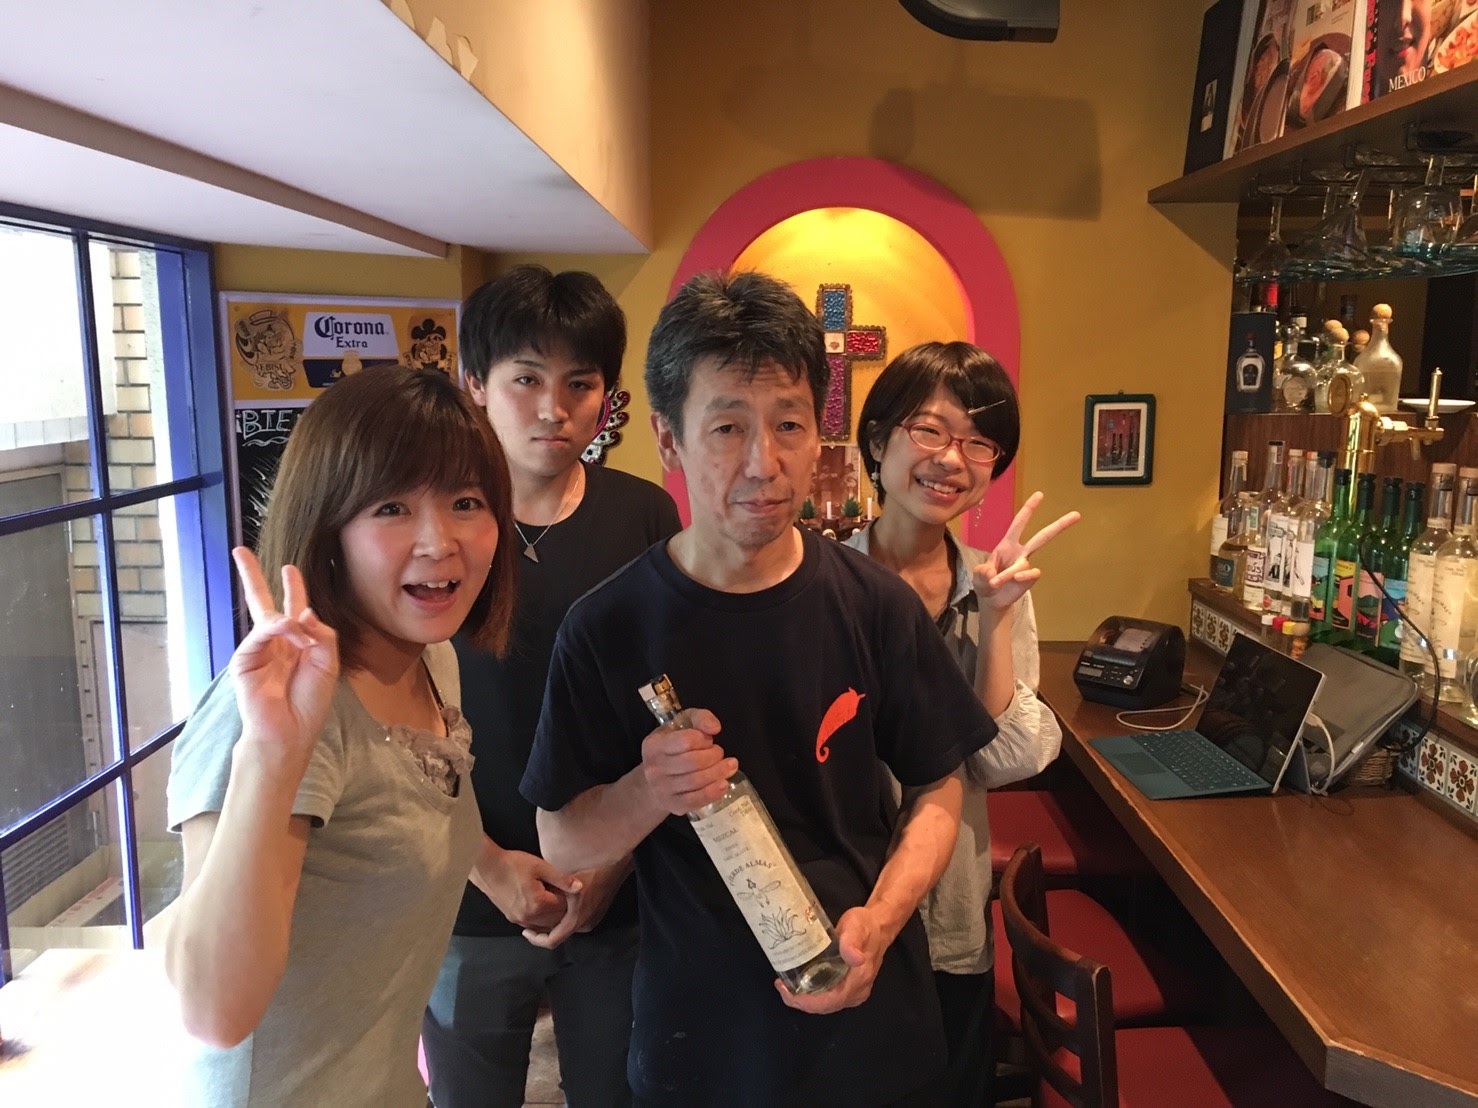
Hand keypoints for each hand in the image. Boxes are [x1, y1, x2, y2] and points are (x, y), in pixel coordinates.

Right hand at [229, 547, 338, 774]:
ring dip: (290, 623)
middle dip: (251, 576)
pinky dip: (279, 631)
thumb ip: (322, 634)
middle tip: (239, 551)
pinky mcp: (245, 659)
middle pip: (262, 602)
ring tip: (301, 637)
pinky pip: (262, 633)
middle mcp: (276, 643)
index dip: (293, 588)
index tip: (289, 569)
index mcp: (297, 643)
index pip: (294, 609)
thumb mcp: (328, 663)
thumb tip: (304, 611)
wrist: (290, 731)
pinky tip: (291, 635)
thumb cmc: (309, 702)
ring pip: (270, 618)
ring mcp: (258, 650)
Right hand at [471, 843, 580, 931]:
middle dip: (563, 908)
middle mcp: (529, 917)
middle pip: (556, 920)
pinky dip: (541, 918)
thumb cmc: (512, 864)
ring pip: (544, 925)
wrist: (486, 867)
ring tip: (554, 897)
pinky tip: (543, 905)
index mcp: (538, 905)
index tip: (569, 886)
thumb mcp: (540, 867)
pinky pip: (533, 925)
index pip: (564, 908)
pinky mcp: (512, 918)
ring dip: (552, 915)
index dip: (570, 897)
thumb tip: (580, 888)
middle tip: (563, 892)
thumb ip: (561, 879)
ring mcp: (519, 920)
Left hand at [521, 859, 632, 949]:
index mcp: (576, 920)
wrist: (615, 863)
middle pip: (559, 933)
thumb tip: (532, 901)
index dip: (535, 939)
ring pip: (567, 924)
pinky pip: (576, 918)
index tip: (525, 931)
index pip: (551, 941)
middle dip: (544, 927)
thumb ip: (548, 894)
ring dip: (555, 919)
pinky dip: (565, 914)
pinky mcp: (597, 912)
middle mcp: (585, 924)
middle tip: (531, 917)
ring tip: (542, 907)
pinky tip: (559, 900)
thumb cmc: (590, 869)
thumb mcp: (563, 880)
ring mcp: (593, 918)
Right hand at [639, 709, 734, 816]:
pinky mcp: (673, 805)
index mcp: (654, 745)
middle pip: (693, 762)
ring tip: (729, 767)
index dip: (703, 740)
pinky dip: (713, 792)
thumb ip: (700, 718)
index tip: (708, 740)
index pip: (686, 741)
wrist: (653, 781)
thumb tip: (714, 728)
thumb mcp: (682, 725)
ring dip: (718, 773)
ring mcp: (662, 789)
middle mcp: (654, 768)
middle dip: (714, 756)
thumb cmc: (672, 749)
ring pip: (696, 782)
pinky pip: (696, 800)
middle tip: (720, 754)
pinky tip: (723, 784)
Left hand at [775, 906, 886, 1014]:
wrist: (879, 926)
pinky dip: (813, 995)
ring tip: (786, 985)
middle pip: (825, 1006)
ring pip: (826, 1004)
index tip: (785, 990)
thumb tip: (853, 958)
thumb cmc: (865, 925)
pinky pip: (829, 998)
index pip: (830, 1001)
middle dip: (800, 1001)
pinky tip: (801, 984)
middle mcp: (857, 991)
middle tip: (781, 985)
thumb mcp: (857, 926)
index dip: (806, 1001)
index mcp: (858, 980)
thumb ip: (852, 941)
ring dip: (805, 1000)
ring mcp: (854, 992)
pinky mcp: (850, 988)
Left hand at [972, 492, 1079, 612]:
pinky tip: (1016, 580)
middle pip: (1042, 537)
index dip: (1029, 509)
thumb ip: (983, 572)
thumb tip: (993, 575)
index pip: (1019, 523)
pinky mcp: (1029, 579)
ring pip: (1024, 563)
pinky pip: (1031, 574)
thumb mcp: (978, 574)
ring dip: (1007, 573)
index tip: (1040, 494)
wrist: (992, 600)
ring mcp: (1026, 566)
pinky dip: (1023, 576)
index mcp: (1007, 544)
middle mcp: (1020, 552)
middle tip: (1077, 514)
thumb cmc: (985, 581)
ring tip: (995, 582)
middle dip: (1059, 525)